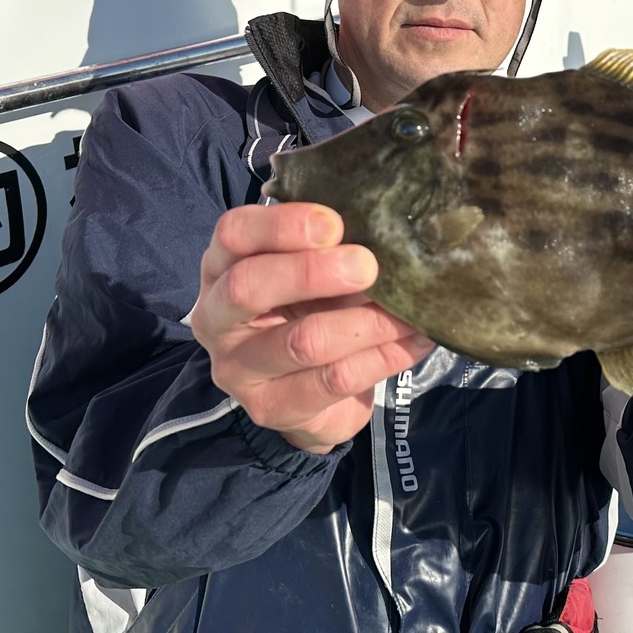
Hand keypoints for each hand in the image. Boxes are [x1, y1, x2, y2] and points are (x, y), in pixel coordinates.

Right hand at [189, 203, 434, 454]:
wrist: (307, 394)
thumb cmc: (309, 309)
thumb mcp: (311, 271)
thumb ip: (330, 249)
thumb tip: (387, 231)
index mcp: (222, 266)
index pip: (233, 234)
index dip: (280, 225)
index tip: (334, 224)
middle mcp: (217, 317)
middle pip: (249, 287)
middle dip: (313, 272)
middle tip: (368, 266)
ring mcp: (238, 369)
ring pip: (302, 341)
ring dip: (367, 323)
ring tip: (409, 311)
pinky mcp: (272, 408)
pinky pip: (335, 380)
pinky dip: (385, 357)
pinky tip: (416, 341)